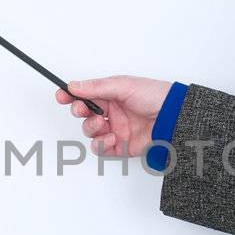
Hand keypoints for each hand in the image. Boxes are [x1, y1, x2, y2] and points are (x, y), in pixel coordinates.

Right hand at [55, 76, 172, 158]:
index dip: (70, 96)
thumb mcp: (123, 86)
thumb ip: (96, 87)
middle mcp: (111, 112)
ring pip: (89, 132)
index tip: (61, 96)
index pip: (84, 95)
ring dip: (91, 128)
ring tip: (103, 125)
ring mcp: (115, 129)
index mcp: (111, 95)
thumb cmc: (155, 97)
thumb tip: (73, 85)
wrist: (174, 118)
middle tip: (82, 109)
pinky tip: (112, 138)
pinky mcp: (121, 147)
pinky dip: (102, 145)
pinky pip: (101, 149)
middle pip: (83, 114)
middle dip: (79, 111)